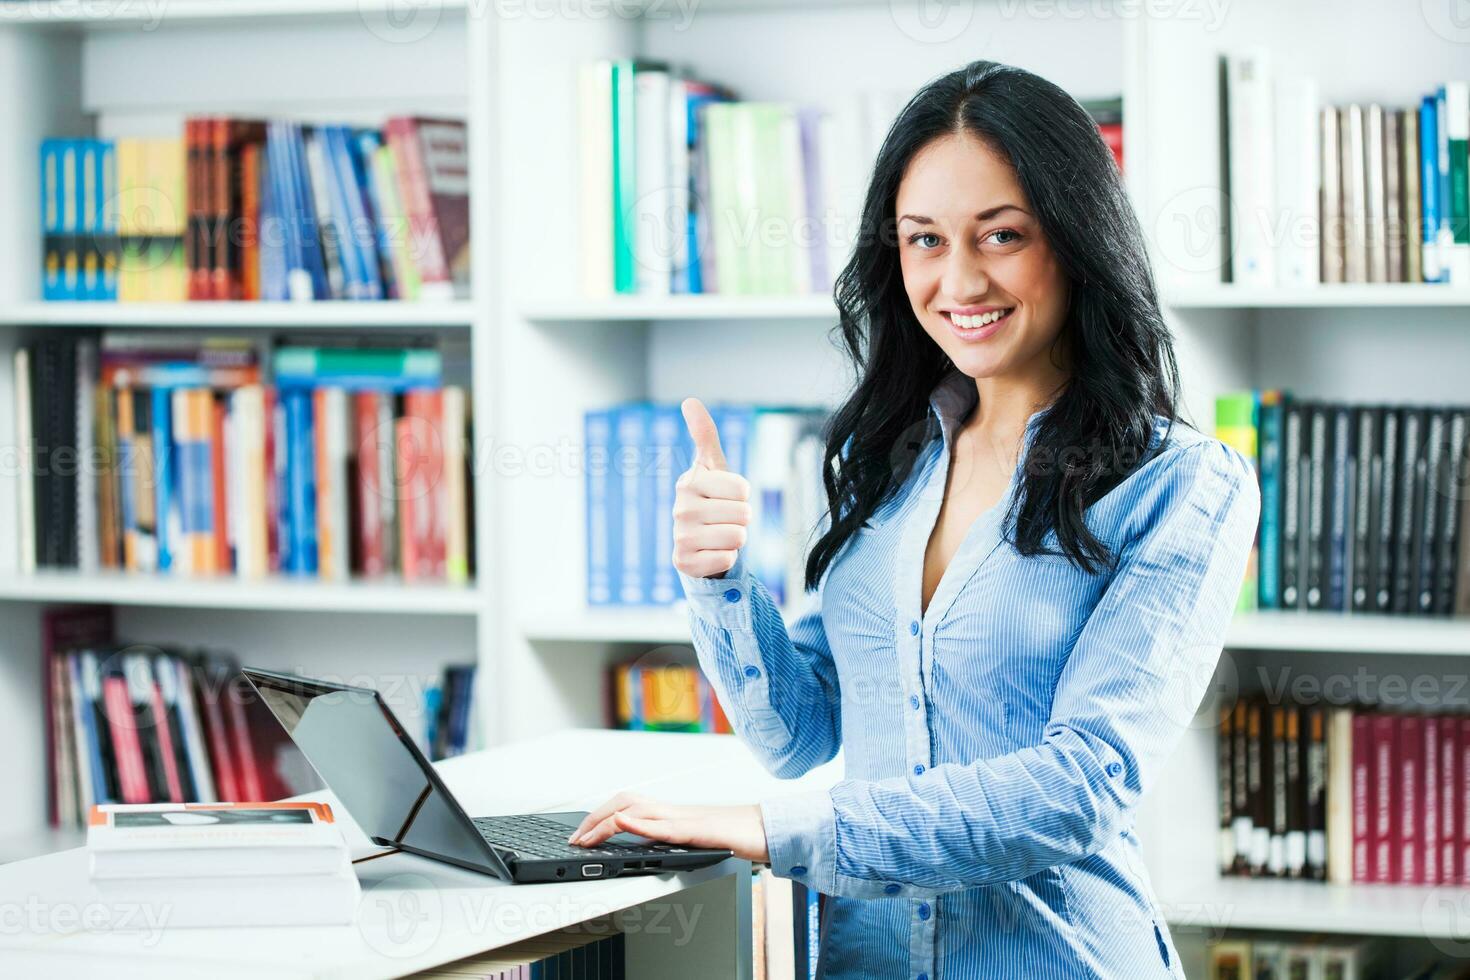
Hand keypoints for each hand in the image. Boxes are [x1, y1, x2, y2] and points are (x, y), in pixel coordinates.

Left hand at [567, 791, 769, 862]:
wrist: (765, 830)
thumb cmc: (733, 836)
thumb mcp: (692, 840)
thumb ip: (669, 841)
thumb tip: (644, 848)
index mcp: (669, 814)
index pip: (626, 805)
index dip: (599, 817)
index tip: (580, 836)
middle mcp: (672, 811)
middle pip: (624, 801)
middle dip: (594, 818)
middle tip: (575, 840)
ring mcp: (684, 818)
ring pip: (638, 809)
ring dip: (606, 821)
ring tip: (587, 836)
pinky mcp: (696, 830)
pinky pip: (663, 825)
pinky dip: (639, 822)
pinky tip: (622, 822)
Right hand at [672, 398, 751, 578]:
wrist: (697, 542)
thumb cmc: (711, 499)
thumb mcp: (712, 467)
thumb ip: (705, 434)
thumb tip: (689, 400)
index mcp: (689, 482)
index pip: (743, 489)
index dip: (743, 496)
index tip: (727, 497)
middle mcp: (680, 508)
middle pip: (743, 514)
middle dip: (741, 519)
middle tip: (723, 519)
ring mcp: (679, 536)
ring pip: (737, 537)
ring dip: (735, 539)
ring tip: (718, 535)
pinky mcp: (683, 562)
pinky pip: (727, 559)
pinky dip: (726, 559)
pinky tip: (711, 553)